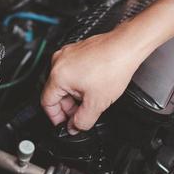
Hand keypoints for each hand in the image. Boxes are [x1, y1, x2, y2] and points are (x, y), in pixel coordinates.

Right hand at [41, 23, 156, 133]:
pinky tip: (92, 86)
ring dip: (74, 95)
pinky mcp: (76, 51)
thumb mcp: (97, 103)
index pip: (47, 103)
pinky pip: (71, 71)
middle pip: (55, 92)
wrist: (126, 46)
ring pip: (64, 82)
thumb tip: (74, 127)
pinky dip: (78, 82)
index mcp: (58, 75)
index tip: (64, 123)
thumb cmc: (113, 66)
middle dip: (68, 106)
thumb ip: (82, 121)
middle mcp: (59, 61)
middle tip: (81, 114)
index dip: (56, 118)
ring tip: (90, 99)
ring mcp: (67, 54)